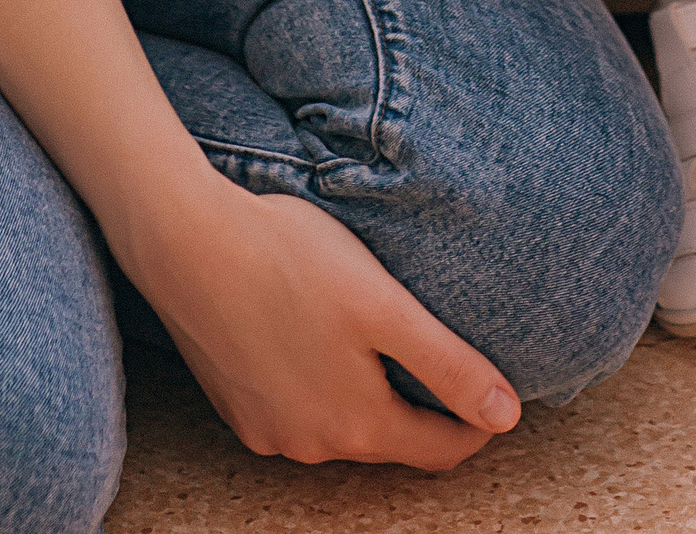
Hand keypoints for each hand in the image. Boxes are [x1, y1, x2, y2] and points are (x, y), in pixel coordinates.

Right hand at [134, 171, 520, 469]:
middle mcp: (310, 444)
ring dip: (366, 392)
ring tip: (380, 338)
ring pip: (340, 422)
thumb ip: (448, 365)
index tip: (497, 389)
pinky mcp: (235, 405)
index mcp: (357, 425)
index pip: (440, 450)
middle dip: (420, 404)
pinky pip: (296, 408)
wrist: (188, 244)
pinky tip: (318, 335)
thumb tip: (507, 416)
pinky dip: (318, 383)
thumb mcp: (385, 308)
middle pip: (388, 437)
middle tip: (443, 353)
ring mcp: (267, 429)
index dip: (476, 421)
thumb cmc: (292, 262)